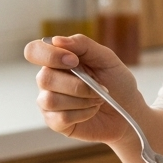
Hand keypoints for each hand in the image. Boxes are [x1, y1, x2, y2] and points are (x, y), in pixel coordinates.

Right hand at [23, 34, 144, 145]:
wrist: (128, 110)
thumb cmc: (116, 82)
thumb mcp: (106, 58)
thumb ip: (83, 45)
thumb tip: (57, 40)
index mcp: (57, 59)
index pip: (34, 51)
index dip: (49, 55)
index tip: (74, 60)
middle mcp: (49, 79)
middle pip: (44, 78)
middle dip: (76, 84)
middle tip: (98, 87)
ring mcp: (49, 102)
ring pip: (51, 100)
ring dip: (82, 99)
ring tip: (97, 99)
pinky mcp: (55, 122)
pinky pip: (60, 117)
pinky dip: (83, 113)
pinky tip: (91, 111)